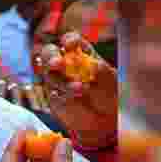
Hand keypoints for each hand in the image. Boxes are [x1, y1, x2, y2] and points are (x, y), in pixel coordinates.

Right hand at [35, 32, 118, 148]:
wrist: (102, 121)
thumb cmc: (109, 96)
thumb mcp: (112, 82)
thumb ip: (104, 72)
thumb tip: (95, 64)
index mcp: (81, 53)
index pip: (70, 40)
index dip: (68, 40)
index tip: (70, 45)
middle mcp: (65, 64)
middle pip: (49, 52)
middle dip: (50, 55)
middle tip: (57, 63)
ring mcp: (57, 79)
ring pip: (48, 72)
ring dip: (60, 79)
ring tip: (80, 88)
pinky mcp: (52, 95)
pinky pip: (50, 91)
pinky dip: (62, 93)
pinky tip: (75, 97)